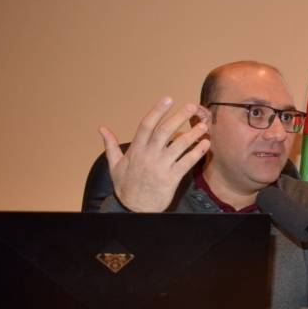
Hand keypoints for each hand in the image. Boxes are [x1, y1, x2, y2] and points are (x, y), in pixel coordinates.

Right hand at [99, 97, 210, 211]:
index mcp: (136, 150)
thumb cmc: (125, 186)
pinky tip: (206, 145)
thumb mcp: (114, 165)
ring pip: (179, 146)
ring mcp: (160, 167)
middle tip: (193, 107)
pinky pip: (187, 163)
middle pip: (165, 131)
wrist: (133, 209)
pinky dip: (197, 153)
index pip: (146, 125)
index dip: (157, 111)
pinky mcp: (171, 178)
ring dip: (192, 134)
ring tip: (203, 125)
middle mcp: (148, 156)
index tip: (168, 99)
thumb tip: (102, 129)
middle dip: (179, 117)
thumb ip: (110, 145)